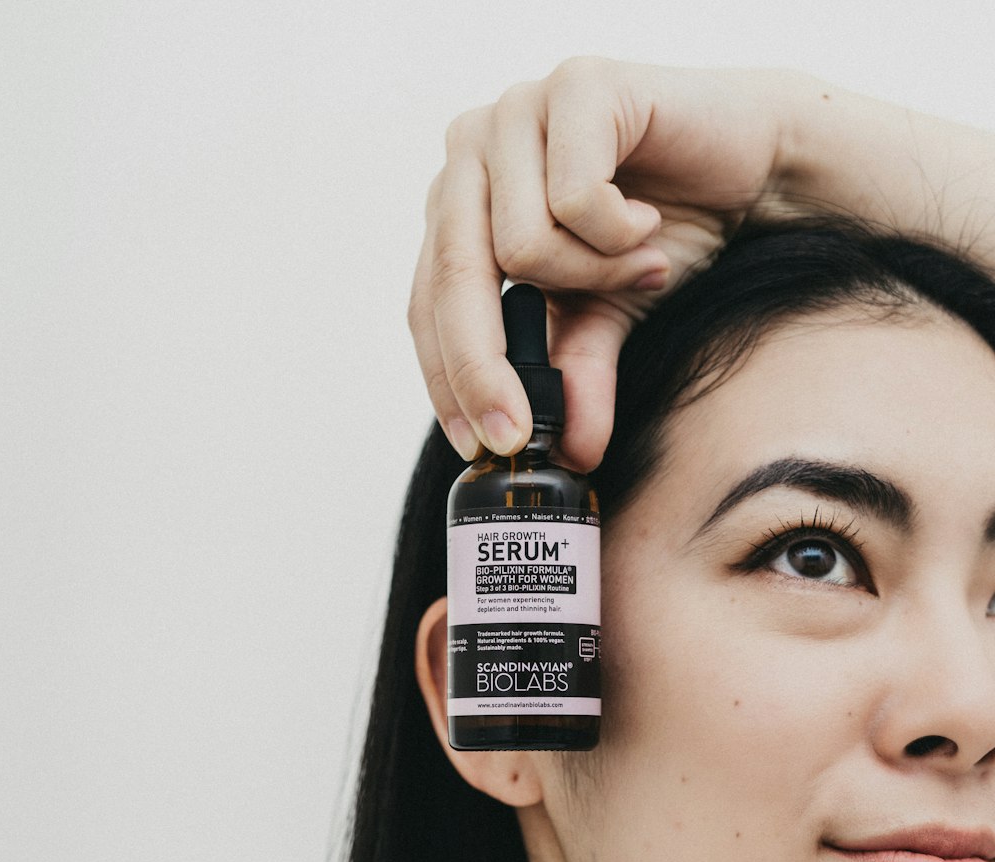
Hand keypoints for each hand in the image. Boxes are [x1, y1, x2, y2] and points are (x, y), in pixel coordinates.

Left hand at [408, 56, 809, 472]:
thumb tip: (570, 454)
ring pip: (520, 245)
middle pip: (453, 278)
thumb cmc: (668, 231)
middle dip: (486, 367)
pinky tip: (650, 224)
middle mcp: (473, 150)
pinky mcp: (575, 85)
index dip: (446, 380)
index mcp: (460, 204)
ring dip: (592, 279)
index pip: (427, 302)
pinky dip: (620, 235)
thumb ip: (573, 378)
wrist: (755, 166)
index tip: (479, 447)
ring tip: (638, 266)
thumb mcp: (605, 321)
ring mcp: (518, 109)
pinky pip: (575, 199)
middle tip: (528, 430)